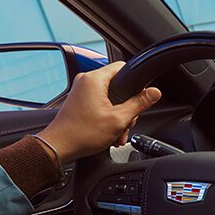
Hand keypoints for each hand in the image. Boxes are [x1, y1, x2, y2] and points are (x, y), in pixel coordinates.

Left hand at [37, 61, 160, 162]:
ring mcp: (81, 91)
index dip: (136, 83)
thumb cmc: (82, 134)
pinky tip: (110, 131)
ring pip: (111, 97)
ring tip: (118, 132)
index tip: (140, 98)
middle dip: (127, 106)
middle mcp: (86, 81)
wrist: (59, 147)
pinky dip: (108, 116)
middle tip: (126, 122)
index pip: (123, 67)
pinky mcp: (80, 101)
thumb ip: (139, 104)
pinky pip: (101, 103)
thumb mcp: (119, 119)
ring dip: (118, 115)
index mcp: (95, 79)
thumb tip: (154, 92)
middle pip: (118, 85)